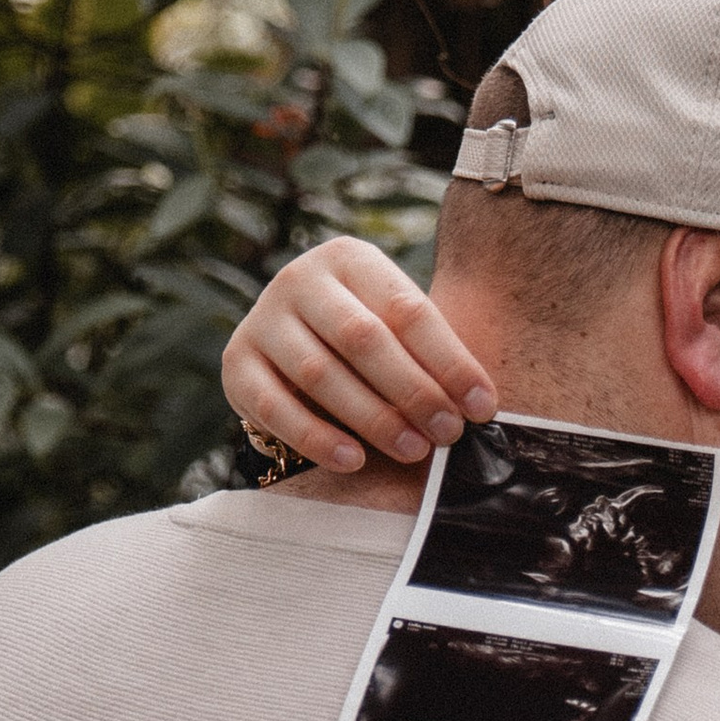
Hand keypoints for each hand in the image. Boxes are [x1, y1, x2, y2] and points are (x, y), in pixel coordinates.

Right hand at [223, 238, 497, 471]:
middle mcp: (300, 279)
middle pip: (363, 339)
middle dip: (412, 391)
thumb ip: (429, 355)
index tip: (483, 407)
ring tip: (412, 450)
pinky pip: (275, 406)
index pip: (407, 310)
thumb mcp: (396, 328)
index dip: (450, 361)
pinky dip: (316, 438)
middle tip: (447, 433)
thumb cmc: (364, 341)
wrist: (291, 342)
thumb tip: (480, 406)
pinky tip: (354, 460)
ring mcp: (263, 319)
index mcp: (350, 259)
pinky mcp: (237, 362)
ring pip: (320, 374)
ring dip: (372, 418)